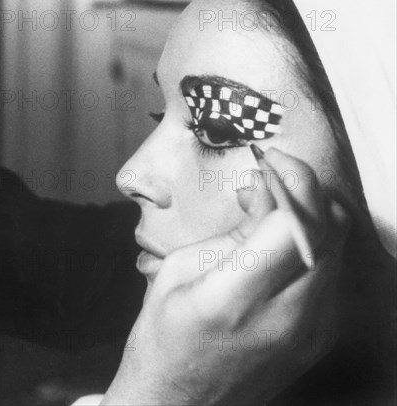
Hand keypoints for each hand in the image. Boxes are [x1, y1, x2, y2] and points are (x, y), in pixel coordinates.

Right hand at [102, 148, 350, 404]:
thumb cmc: (162, 338)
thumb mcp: (178, 272)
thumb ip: (232, 232)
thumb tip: (264, 193)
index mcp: (236, 297)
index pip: (293, 221)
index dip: (286, 179)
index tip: (264, 161)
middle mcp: (286, 316)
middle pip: (327, 229)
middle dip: (304, 186)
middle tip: (271, 169)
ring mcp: (310, 331)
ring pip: (337, 247)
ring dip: (311, 211)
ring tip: (272, 200)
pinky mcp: (318, 337)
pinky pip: (331, 272)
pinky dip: (314, 240)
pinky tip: (281, 236)